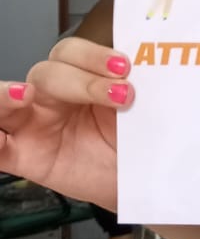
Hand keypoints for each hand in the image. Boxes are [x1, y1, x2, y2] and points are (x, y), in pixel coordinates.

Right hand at [0, 38, 132, 210]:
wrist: (139, 184)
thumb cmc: (134, 146)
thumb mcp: (138, 115)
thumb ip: (134, 94)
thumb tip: (146, 75)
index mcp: (78, 79)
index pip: (71, 54)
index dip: (94, 56)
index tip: (125, 68)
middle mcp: (52, 97)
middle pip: (47, 72)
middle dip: (82, 79)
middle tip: (121, 94)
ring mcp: (32, 124)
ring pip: (8, 98)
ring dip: (8, 93)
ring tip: (25, 95)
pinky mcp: (22, 156)